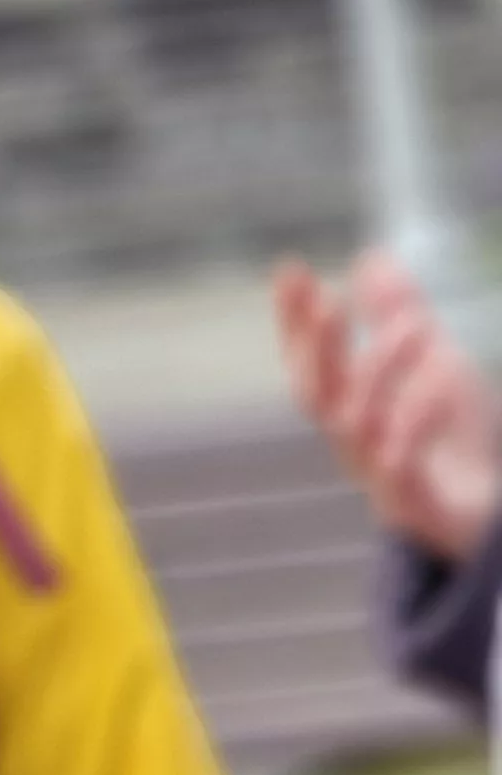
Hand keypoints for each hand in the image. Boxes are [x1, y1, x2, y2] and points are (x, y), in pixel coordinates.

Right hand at [277, 251, 501, 564]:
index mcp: (350, 409)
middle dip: (319, 347)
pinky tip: (438, 383)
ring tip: (413, 326)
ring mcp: (379, 475)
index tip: (292, 269)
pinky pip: (406, 463)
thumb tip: (370, 256)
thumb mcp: (432, 364)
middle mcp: (352, 443)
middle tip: (329, 300)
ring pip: (360, 423)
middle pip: (317, 394)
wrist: (488, 519)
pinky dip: (418, 421)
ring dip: (380, 373)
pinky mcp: (414, 505)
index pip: (308, 360)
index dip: (295, 319)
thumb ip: (397, 314)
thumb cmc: (454, 443)